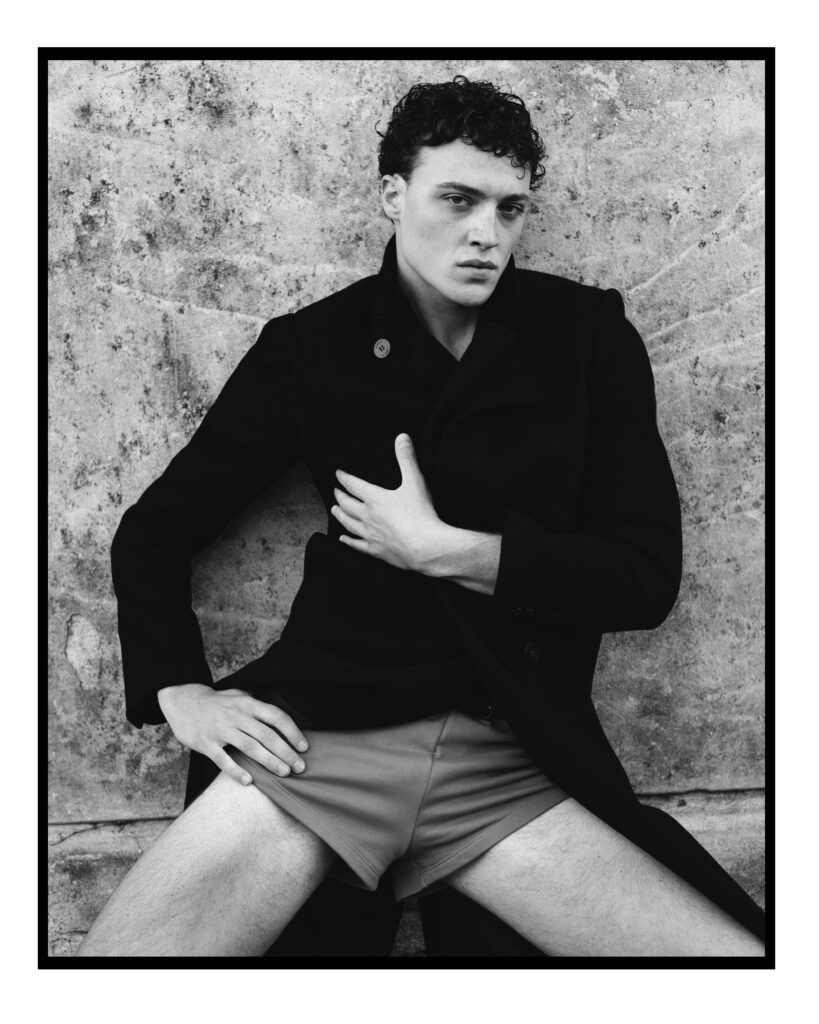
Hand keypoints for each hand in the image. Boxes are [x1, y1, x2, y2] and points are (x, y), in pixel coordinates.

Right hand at [157, 683, 308, 786]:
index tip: (304, 747)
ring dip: (268, 761)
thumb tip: (278, 718)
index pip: (276, 716)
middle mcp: (236, 716)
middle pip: (267, 735)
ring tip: (283, 773)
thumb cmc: (216, 702)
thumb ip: (256, 704)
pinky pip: (223, 759)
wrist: (182, 701)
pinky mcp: (206, 743)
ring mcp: (221, 730)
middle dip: (286, 752)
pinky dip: (236, 771)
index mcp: (247, 704)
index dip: (292, 732)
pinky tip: (248, 781)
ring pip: (249, 747)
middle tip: (300, 767)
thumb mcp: (238, 695)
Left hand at [332, 433, 445, 572]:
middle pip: (347, 504)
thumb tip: (401, 437)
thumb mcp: (415, 482)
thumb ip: (407, 459)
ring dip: (340, 515)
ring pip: (348, 523)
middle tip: (335, 491)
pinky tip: (343, 539)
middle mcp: (368, 516)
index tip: (338, 474)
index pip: (354, 485)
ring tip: (334, 510)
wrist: (426, 547)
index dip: (344, 478)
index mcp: (375, 498)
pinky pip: (357, 545)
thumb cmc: (421, 514)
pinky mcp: (376, 550)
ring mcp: (370, 535)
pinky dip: (348, 541)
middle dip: (339, 496)